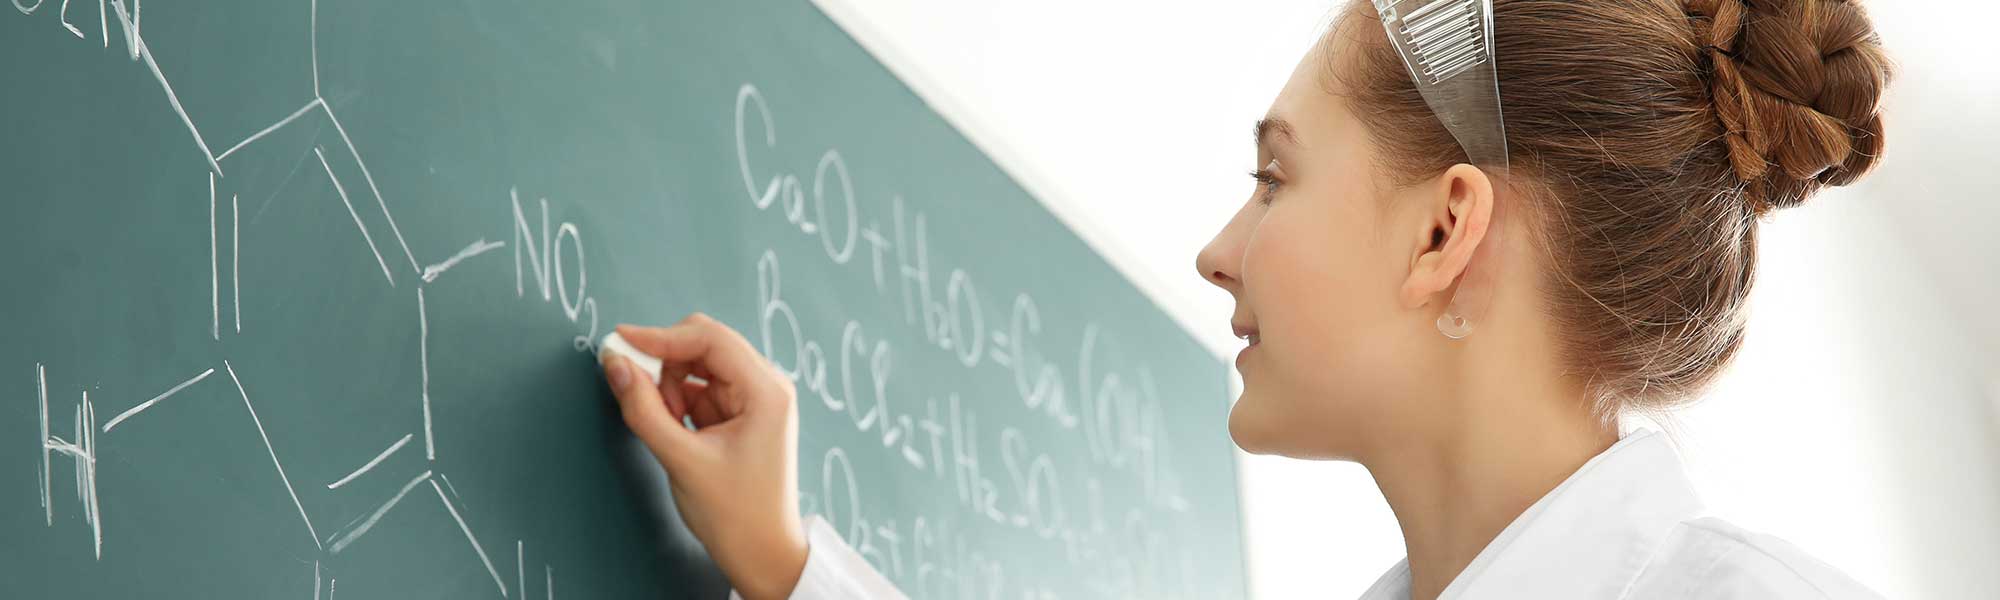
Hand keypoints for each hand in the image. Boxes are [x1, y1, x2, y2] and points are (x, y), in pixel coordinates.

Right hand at [601, 314, 807, 599]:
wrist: (762, 552)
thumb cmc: (735, 513)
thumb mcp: (682, 460)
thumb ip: (644, 409)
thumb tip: (614, 363)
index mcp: (767, 391)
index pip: (710, 339)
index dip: (661, 336)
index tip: (620, 340)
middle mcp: (766, 386)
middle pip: (705, 345)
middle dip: (667, 365)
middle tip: (644, 399)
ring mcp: (754, 398)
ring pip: (698, 366)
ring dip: (671, 387)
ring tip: (671, 431)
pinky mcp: (740, 412)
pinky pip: (700, 389)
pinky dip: (678, 402)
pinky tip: (679, 433)